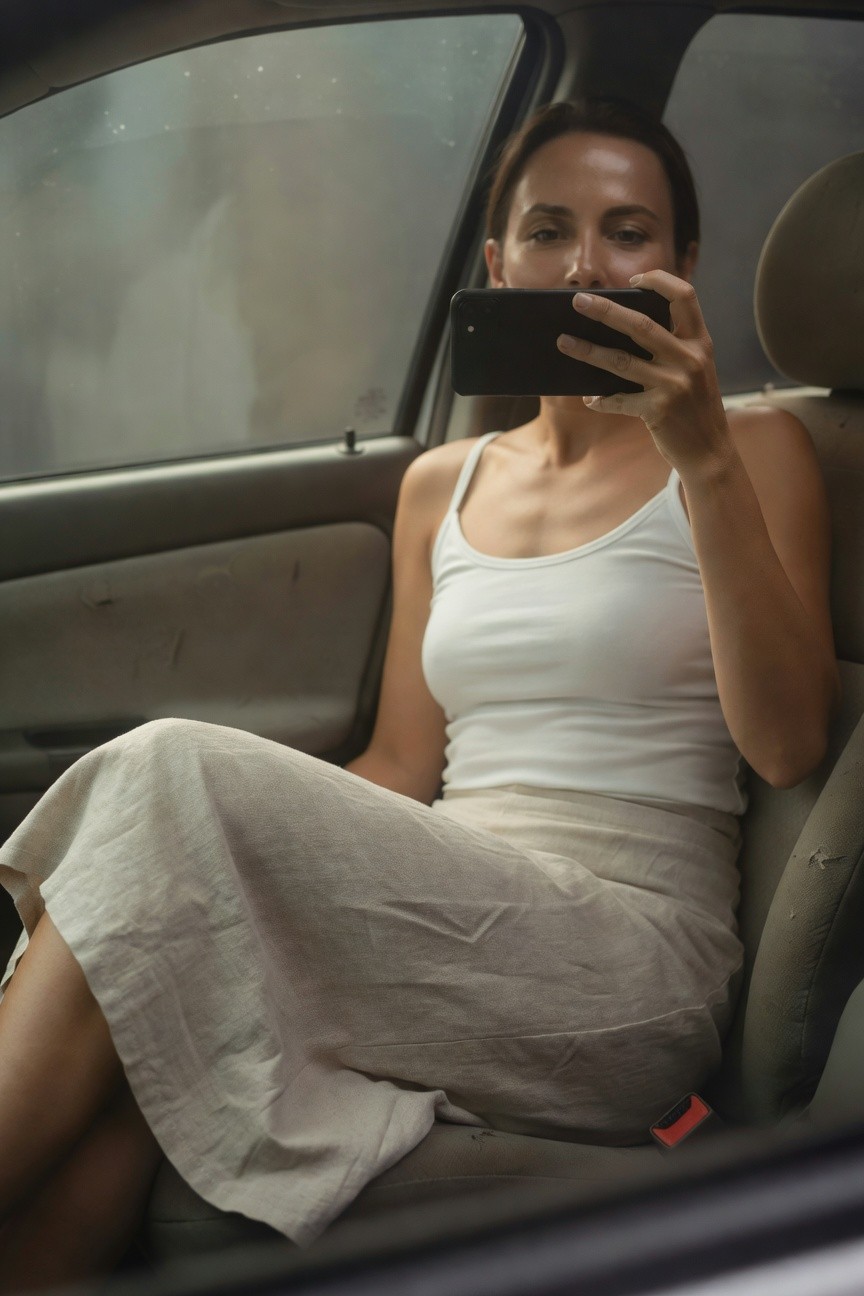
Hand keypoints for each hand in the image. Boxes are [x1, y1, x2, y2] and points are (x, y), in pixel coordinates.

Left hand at [557, 271, 731, 478]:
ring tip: (563, 342)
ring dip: (588, 351)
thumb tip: (621, 328)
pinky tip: (589, 398)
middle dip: (605, 310)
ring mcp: (674, 385)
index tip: (634, 280)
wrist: (710, 451)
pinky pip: (619, 400)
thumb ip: (673, 347)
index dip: (659, 281)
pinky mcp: (658, 410)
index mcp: (700, 342)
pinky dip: (601, 399)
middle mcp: (689, 359)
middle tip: (578, 301)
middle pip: (640, 324)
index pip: (684, 295)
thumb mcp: (696, 369)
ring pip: (621, 361)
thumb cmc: (695, 406)